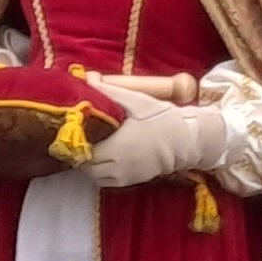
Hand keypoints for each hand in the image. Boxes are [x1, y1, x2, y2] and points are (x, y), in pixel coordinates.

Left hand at [86, 87, 230, 186]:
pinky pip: (105, 181)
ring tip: (95, 147)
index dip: (78, 138)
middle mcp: (116, 165)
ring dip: (90, 163)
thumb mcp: (136, 101)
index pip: (83, 147)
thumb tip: (88, 79)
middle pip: (85, 163)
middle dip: (82, 151)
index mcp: (114, 145)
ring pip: (93, 175)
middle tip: (85, 136)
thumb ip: (110, 92)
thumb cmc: (159, 118)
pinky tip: (105, 158)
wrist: (183, 140)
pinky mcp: (129, 181)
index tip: (78, 128)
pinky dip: (100, 172)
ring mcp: (122, 175)